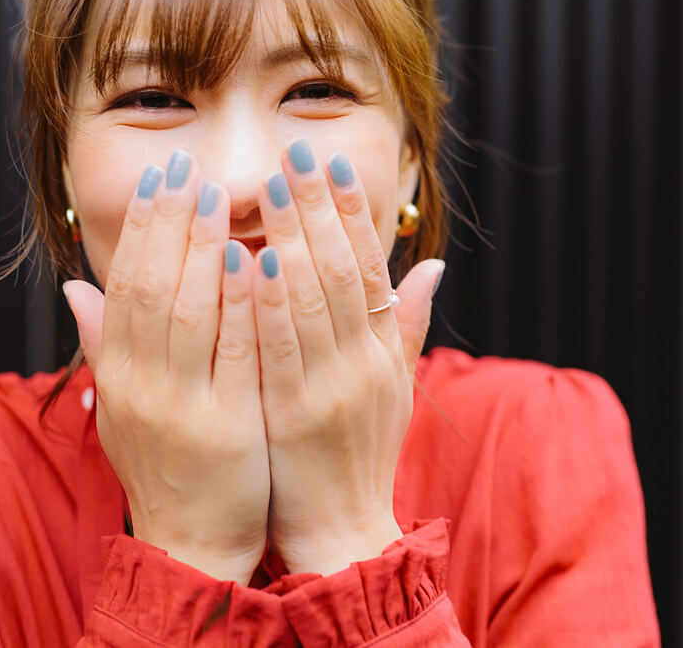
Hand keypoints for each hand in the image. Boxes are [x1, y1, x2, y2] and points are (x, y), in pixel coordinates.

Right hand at [63, 151, 269, 584]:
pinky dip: (241, 306)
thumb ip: (102, 344)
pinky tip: (255, 259)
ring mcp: (183, 407)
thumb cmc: (164, 467)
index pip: (125, 285)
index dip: (142, 228)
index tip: (160, 177)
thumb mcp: (119, 407)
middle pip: (150, 287)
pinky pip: (234, 356)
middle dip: (168, 221)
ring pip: (186, 313)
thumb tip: (72, 284)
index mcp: (119, 376)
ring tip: (216, 194)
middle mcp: (141, 387)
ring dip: (200, 248)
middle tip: (186, 164)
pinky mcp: (228, 428)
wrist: (192, 543)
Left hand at [253, 140, 444, 575]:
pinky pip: (280, 350)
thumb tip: (433, 266)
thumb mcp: (395, 386)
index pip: (370, 267)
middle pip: (342, 269)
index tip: (333, 165)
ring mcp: (332, 387)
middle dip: (319, 207)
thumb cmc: (360, 454)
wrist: (345, 530)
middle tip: (296, 153)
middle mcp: (364, 362)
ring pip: (313, 299)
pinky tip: (249, 262)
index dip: (352, 213)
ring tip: (272, 187)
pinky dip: (267, 304)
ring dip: (291, 238)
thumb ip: (408, 324)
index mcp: (383, 351)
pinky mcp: (296, 416)